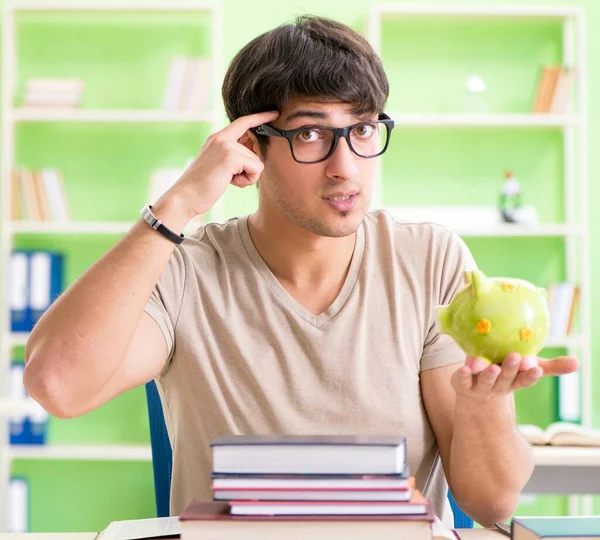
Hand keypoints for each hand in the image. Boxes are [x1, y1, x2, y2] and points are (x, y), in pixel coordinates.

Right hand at [158, 110, 278, 216]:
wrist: (185, 197)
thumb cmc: (202, 187)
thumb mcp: (218, 166)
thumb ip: (234, 156)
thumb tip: (255, 154)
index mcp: (217, 138)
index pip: (243, 122)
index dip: (260, 117)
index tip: (274, 113)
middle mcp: (222, 138)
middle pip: (255, 152)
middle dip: (247, 170)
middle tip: (226, 178)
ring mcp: (226, 145)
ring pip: (257, 162)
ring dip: (246, 177)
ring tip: (225, 180)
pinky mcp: (231, 156)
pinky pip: (257, 169)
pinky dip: (247, 180)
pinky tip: (230, 182)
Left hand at [451, 353, 579, 398]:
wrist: (475, 393)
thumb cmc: (505, 374)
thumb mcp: (526, 369)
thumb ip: (550, 366)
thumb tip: (577, 364)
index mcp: (513, 381)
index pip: (524, 380)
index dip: (529, 375)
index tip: (535, 368)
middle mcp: (498, 386)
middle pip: (505, 379)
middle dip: (510, 369)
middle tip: (515, 357)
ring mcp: (480, 387)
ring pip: (486, 381)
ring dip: (490, 375)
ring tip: (493, 367)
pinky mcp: (462, 385)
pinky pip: (462, 382)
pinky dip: (462, 376)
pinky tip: (462, 369)